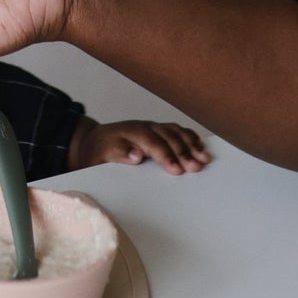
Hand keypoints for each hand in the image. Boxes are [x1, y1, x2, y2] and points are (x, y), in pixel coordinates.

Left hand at [67, 117, 209, 176]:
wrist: (92, 141)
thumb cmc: (98, 152)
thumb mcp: (100, 155)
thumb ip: (118, 154)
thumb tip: (137, 156)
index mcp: (129, 133)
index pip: (152, 143)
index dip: (166, 155)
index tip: (177, 170)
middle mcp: (143, 127)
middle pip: (168, 137)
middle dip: (183, 152)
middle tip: (197, 168)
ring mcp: (152, 127)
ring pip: (175, 132)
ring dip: (191, 145)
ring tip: (204, 159)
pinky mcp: (158, 130)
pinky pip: (177, 131)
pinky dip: (190, 138)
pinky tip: (200, 147)